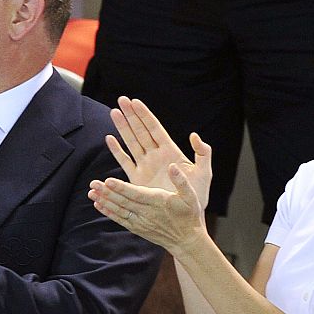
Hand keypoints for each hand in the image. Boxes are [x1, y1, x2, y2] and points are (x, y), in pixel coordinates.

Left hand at [88, 163, 207, 255]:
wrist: (186, 240)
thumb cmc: (189, 215)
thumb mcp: (191, 195)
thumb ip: (181, 180)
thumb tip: (173, 166)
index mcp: (158, 202)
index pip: (136, 194)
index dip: (122, 188)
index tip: (108, 180)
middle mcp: (147, 213)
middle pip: (123, 202)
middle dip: (107, 192)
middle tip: (93, 183)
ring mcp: (141, 222)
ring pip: (119, 210)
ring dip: (104, 201)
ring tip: (91, 193)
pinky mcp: (137, 228)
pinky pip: (120, 219)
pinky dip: (109, 212)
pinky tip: (98, 205)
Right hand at [107, 96, 211, 210]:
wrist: (186, 215)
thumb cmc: (198, 194)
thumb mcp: (204, 172)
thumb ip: (203, 153)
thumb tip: (195, 135)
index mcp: (170, 151)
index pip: (155, 128)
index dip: (145, 115)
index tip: (135, 101)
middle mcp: (156, 156)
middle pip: (140, 131)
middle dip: (131, 115)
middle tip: (121, 99)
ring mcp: (146, 166)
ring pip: (131, 143)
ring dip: (122, 128)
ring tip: (114, 112)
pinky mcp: (138, 179)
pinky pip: (125, 162)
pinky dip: (117, 151)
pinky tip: (110, 139)